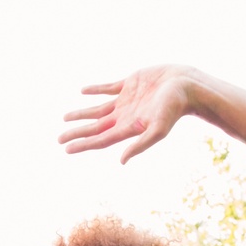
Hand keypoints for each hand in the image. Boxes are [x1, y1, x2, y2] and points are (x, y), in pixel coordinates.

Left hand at [59, 65, 198, 162]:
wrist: (187, 85)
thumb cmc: (174, 108)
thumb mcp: (158, 129)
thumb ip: (140, 145)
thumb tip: (121, 161)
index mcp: (128, 128)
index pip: (99, 139)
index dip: (82, 144)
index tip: (65, 148)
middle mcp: (124, 116)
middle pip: (95, 127)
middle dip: (77, 132)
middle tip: (59, 139)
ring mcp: (126, 100)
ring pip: (98, 109)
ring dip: (82, 114)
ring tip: (65, 118)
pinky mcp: (130, 84)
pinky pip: (108, 88)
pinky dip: (95, 90)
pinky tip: (83, 91)